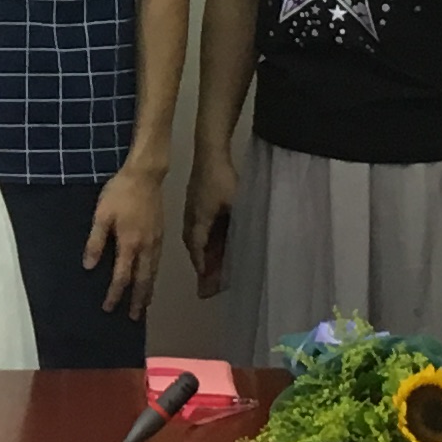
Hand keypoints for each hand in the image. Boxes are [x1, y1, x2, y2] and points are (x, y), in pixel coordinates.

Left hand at [87, 160, 168, 316]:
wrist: (145, 175)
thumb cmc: (119, 193)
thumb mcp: (101, 215)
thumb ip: (95, 242)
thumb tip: (89, 267)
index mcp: (130, 244)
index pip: (122, 277)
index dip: (115, 294)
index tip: (109, 308)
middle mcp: (146, 247)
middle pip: (143, 280)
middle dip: (138, 300)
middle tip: (134, 317)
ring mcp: (156, 241)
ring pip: (153, 272)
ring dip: (148, 291)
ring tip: (144, 304)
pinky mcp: (161, 234)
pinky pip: (158, 262)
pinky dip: (154, 276)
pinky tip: (151, 278)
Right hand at [183, 149, 237, 302]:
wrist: (210, 153)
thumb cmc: (223, 180)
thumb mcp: (236, 204)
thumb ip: (239, 225)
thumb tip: (249, 245)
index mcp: (198, 221)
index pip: (198, 250)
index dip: (204, 268)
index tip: (207, 285)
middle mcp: (192, 218)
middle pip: (195, 248)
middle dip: (202, 267)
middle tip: (207, 288)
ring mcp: (192, 210)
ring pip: (197, 239)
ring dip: (204, 255)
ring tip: (210, 271)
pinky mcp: (196, 204)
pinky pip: (200, 229)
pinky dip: (206, 242)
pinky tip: (214, 246)